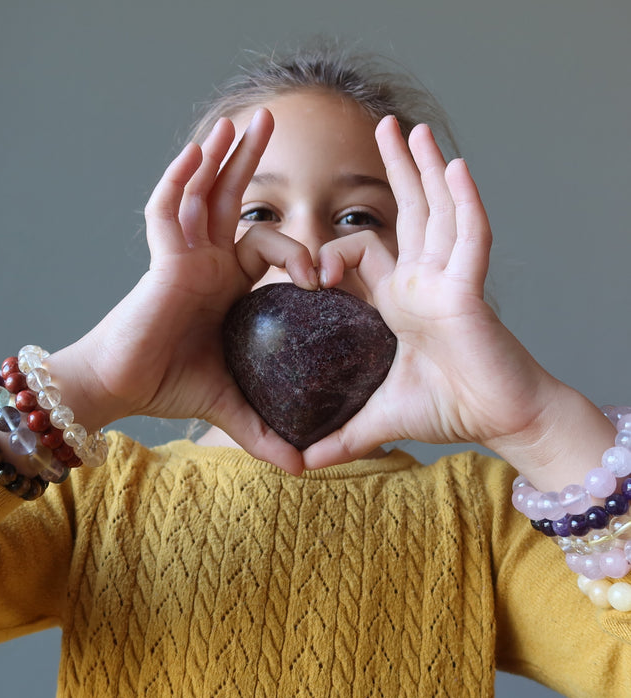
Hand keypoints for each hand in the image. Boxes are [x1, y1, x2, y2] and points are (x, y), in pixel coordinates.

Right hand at [49, 110, 315, 474]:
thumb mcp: (232, 404)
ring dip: (223, 158)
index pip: (270, 249)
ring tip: (245, 121)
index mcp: (229, 286)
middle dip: (251, 164)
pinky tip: (199, 150)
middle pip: (235, 201)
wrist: (122, 387)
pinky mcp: (160, 258)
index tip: (329, 275)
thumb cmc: (170, 385)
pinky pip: (169, 210)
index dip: (301, 252)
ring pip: (204, 194)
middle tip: (275, 123)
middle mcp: (207, 262)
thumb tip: (305, 471)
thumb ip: (267, 432)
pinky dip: (182, 179)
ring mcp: (183, 255)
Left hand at [303, 117, 576, 473]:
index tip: (307, 274)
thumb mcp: (379, 416)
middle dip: (398, 171)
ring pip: (438, 213)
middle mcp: (424, 282)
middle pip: (409, 213)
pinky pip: (470, 239)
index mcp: (401, 301)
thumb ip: (341, 436)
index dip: (332, 253)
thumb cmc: (450, 407)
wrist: (499, 420)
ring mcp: (449, 281)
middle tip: (384, 128)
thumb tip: (301, 466)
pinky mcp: (472, 291)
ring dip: (426, 169)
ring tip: (412, 129)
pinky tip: (457, 167)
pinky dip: (466, 204)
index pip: (365, 254)